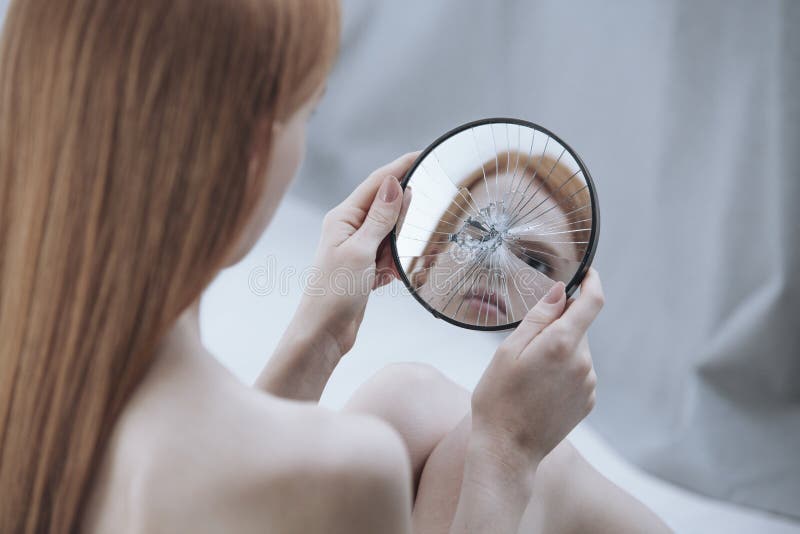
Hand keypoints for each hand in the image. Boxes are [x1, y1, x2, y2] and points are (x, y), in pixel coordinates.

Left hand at [293, 151, 418, 357]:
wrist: (323, 334)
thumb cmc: (332, 294)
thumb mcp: (359, 252)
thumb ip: (379, 219)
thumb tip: (393, 183)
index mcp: (342, 218)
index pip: (376, 183)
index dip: (400, 167)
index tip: (422, 153)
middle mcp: (349, 229)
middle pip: (386, 206)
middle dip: (408, 206)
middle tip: (435, 198)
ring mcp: (357, 249)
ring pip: (392, 233)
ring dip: (406, 239)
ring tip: (425, 241)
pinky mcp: (365, 269)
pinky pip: (390, 256)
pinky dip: (401, 262)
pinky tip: (407, 270)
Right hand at [469, 269, 604, 468]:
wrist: (507, 449)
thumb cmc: (498, 398)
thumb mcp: (508, 351)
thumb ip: (538, 318)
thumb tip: (560, 292)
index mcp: (561, 344)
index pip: (592, 302)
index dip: (593, 282)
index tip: (588, 273)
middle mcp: (582, 362)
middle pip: (578, 328)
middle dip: (557, 327)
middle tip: (525, 347)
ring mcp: (588, 384)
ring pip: (577, 351)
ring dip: (559, 351)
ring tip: (528, 376)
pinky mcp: (587, 401)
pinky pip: (578, 373)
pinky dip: (562, 372)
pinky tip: (539, 390)